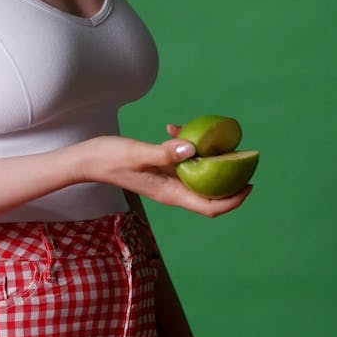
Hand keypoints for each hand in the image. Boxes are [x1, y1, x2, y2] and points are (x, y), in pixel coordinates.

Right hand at [85, 135, 250, 216]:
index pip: (210, 207)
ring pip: (199, 177)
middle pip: (210, 195)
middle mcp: (172, 191)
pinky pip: (182, 163)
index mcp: (171, 193)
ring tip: (217, 140)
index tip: (250, 184)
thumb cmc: (109, 158)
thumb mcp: (138, 154)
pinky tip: (176, 129)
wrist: (87, 160)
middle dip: (230, 180)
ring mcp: (167, 181)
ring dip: (209, 161)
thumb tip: (193, 149)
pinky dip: (186, 148)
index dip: (233, 200)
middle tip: (244, 158)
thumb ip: (164, 153)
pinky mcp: (160, 170)